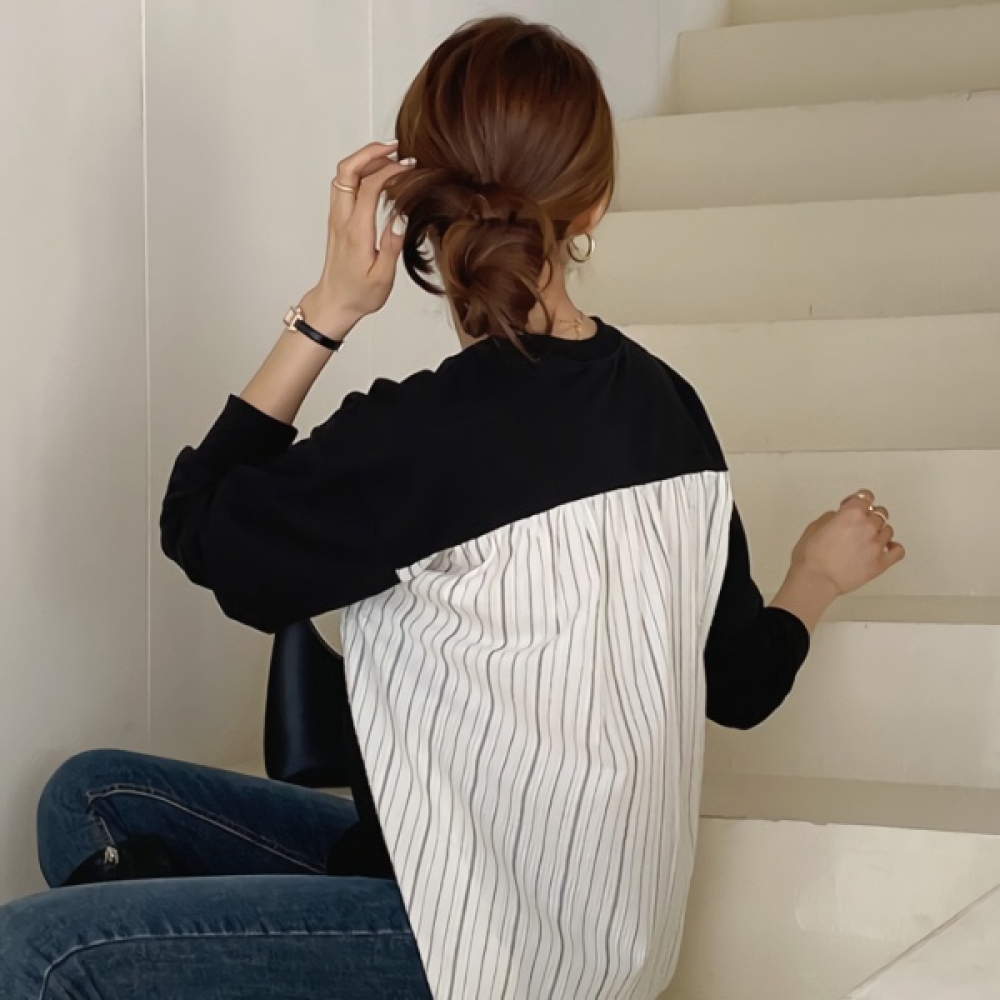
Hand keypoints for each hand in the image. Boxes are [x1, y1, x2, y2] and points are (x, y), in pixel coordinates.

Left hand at [298, 141, 414, 339]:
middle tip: (395, 149)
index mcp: (355, 231)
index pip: (369, 187)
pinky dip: (360, 172)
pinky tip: (377, 176)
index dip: (389, 170)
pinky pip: (344, 185)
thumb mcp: (382, 276)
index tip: (409, 167)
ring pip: (343, 174)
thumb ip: (392, 245)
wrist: (334, 303)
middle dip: (371, 152)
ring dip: (364, 160)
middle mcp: (342, 219)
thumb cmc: (358, 293)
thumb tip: (401, 216)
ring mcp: (336, 217)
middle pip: (347, 170)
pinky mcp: (337, 219)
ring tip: (390, 159)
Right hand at [790, 489, 905, 597]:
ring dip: (878, 531)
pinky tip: (886, 548)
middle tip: (859, 524)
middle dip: (869, 515)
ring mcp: (877, 545)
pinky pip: (898, 550)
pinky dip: (893, 547)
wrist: (816, 580)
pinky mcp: (881, 563)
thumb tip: (840, 518)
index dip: (859, 499)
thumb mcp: (815, 527)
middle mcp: (868, 526)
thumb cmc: (811, 556)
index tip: (856, 503)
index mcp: (851, 514)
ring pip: (888, 530)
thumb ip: (832, 517)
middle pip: (879, 512)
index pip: (865, 496)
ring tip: (867, 539)